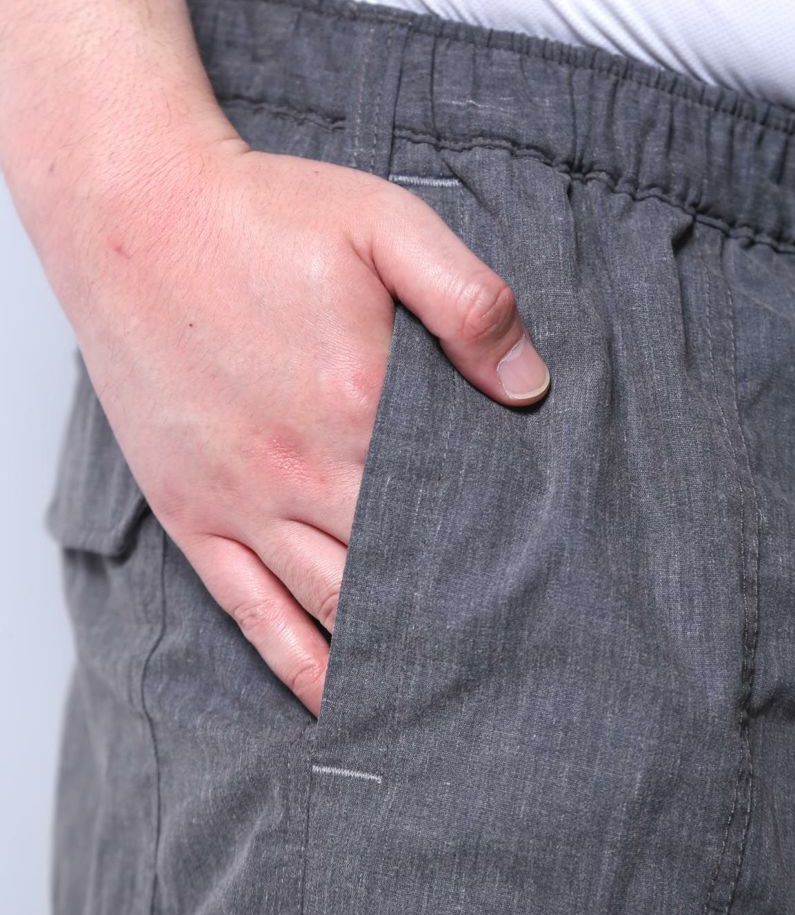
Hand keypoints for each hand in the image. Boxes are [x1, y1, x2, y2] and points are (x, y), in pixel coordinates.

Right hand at [66, 139, 548, 715]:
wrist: (133, 214)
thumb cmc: (261, 217)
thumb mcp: (384, 225)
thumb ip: (467, 301)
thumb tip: (529, 385)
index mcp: (360, 408)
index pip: (450, 510)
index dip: (499, 556)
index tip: (540, 596)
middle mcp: (302, 472)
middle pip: (398, 573)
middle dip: (456, 619)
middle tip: (510, 667)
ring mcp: (241, 503)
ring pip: (332, 609)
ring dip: (390, 655)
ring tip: (443, 698)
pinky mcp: (193, 514)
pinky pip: (252, 615)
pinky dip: (301, 665)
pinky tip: (337, 699)